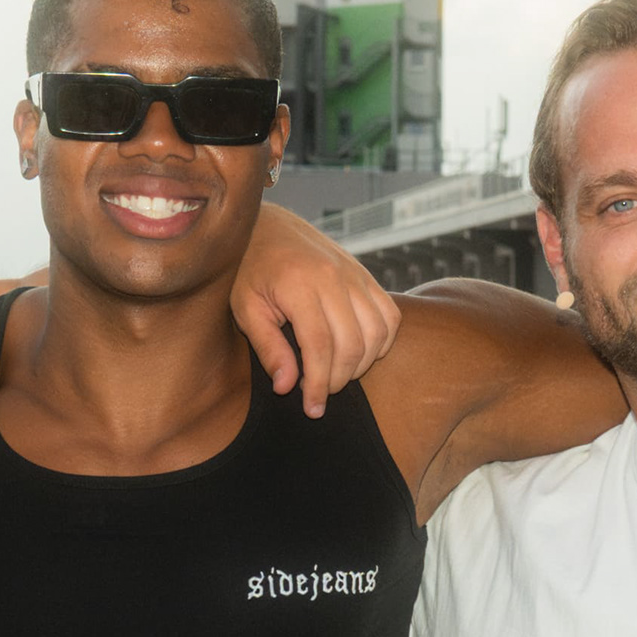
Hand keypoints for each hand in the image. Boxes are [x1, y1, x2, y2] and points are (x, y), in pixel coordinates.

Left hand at [233, 206, 401, 418]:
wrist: (269, 226)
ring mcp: (355, 274)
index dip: (319, 385)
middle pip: (353, 344)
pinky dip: (381, 342)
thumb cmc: (250, 271)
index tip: (312, 409)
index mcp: (298, 283)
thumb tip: (288, 387)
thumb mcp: (245, 308)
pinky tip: (359, 354)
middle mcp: (333, 277)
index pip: (319, 347)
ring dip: (362, 365)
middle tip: (320, 395)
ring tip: (336, 376)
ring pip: (378, 333)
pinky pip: (390, 316)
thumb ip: (267, 347)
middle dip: (339, 380)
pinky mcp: (366, 275)